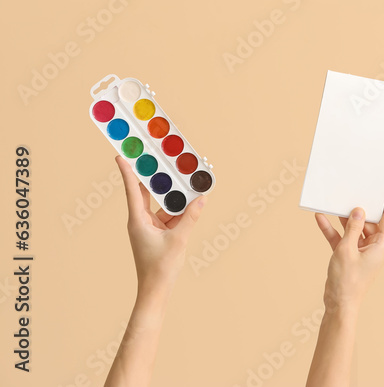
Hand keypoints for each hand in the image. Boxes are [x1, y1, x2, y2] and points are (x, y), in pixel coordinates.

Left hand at [116, 156, 205, 295]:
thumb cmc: (160, 267)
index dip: (127, 172)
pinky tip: (192, 203)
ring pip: (161, 204)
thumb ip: (190, 217)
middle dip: (156, 178)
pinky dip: (179, 210)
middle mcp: (141, 221)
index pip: (132, 190)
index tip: (120, 155)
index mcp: (138, 220)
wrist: (156, 290)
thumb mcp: (180, 239)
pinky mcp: (157, 234)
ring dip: (173, 195)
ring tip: (186, 181)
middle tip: (161, 160)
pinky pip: (168, 216)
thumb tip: (201, 198)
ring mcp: (149, 227)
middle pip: (146, 193)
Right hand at [315, 182, 383, 312]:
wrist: (338, 304)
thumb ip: (352, 228)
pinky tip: (321, 217)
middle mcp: (374, 245)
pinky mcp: (349, 254)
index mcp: (382, 244)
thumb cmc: (347, 280)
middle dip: (362, 206)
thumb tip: (358, 210)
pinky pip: (342, 237)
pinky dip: (333, 229)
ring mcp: (362, 250)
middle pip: (370, 220)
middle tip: (358, 188)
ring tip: (336, 199)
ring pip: (354, 227)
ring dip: (344, 217)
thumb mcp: (347, 250)